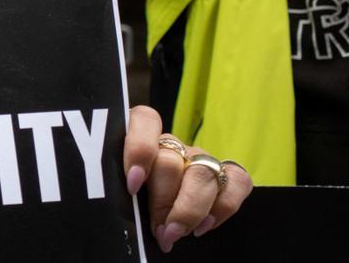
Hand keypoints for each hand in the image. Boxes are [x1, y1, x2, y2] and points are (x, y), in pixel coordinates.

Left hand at [124, 105, 253, 252]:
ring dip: (189, 210)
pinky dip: (222, 208)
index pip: (145, 120)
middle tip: (158, 229)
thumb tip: (120, 206)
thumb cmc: (133, 197)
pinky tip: (203, 227)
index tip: (133, 184)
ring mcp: (200, 158)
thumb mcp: (121, 186)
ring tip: (175, 234)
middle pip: (171, 161)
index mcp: (142, 136)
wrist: (161, 212)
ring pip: (202, 173)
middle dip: (164, 201)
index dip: (139, 149)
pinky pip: (237, 181)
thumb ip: (119, 186)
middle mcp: (173, 145)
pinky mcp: (226, 173)